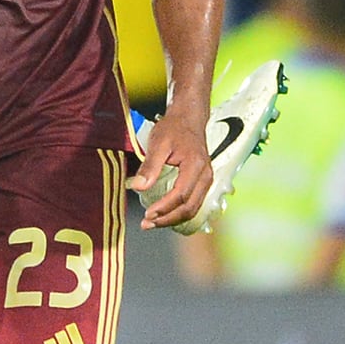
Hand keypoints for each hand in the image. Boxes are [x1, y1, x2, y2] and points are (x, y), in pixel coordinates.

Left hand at [129, 109, 213, 230]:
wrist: (189, 119)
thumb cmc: (173, 128)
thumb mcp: (158, 143)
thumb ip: (149, 166)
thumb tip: (137, 187)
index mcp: (195, 166)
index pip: (181, 195)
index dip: (164, 208)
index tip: (147, 214)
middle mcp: (206, 176)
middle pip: (189, 208)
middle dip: (167, 219)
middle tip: (147, 224)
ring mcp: (207, 180)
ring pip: (193, 209)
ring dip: (173, 219)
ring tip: (153, 223)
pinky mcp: (203, 183)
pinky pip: (194, 204)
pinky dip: (180, 213)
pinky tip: (165, 215)